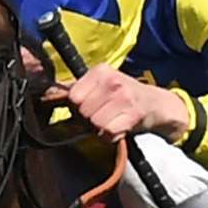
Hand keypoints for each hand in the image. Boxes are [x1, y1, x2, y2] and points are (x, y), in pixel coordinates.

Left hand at [44, 63, 189, 139]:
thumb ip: (80, 90)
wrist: (158, 104)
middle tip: (103, 116)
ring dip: (101, 129)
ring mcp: (123, 97)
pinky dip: (112, 136)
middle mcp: (112, 81)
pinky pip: (109, 132)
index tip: (90, 108)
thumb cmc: (126, 96)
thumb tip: (49, 96)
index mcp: (101, 71)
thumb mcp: (104, 85)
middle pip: (83, 111)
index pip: (73, 96)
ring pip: (95, 123)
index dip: (78, 107)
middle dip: (90, 119)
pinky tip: (119, 128)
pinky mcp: (132, 114)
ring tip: (112, 121)